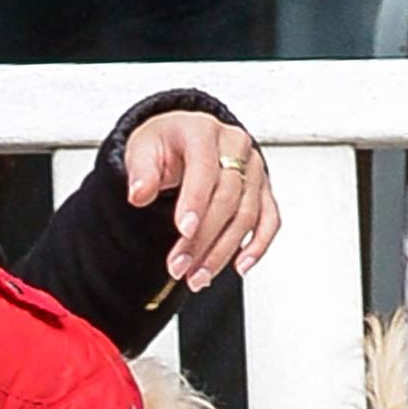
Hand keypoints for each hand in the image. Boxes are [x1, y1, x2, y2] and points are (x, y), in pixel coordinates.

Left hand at [123, 111, 279, 290]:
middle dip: (203, 237)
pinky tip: (239, 265)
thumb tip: (138, 194)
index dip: (196, 201)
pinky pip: (269, 219)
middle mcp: (235, 146)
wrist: (182, 138)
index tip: (184, 230)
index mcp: (203, 131)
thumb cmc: (164, 144)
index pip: (205, 168)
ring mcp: (253, 168)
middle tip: (180, 266)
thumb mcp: (140, 150)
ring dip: (223, 251)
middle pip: (228, 196)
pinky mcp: (263, 189)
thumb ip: (140, 172)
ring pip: (247, 214)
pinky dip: (257, 245)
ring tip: (197, 277)